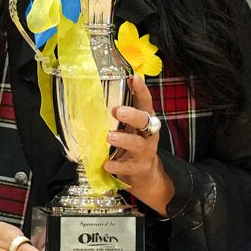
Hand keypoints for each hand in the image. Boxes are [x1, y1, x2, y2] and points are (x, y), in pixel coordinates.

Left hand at [105, 76, 173, 211]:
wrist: (144, 173)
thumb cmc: (132, 142)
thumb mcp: (130, 126)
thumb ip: (122, 112)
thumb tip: (101, 89)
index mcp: (145, 120)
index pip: (145, 102)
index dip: (141, 90)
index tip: (134, 78)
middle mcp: (148, 134)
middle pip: (145, 121)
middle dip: (133, 115)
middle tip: (118, 110)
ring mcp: (145, 151)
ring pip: (137, 144)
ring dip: (123, 139)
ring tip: (109, 136)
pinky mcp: (139, 167)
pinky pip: (128, 166)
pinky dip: (117, 165)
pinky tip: (107, 164)